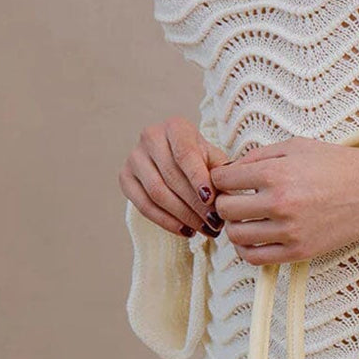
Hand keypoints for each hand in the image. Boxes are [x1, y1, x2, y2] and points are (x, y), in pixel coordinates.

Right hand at [118, 115, 231, 237]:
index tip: (211, 201)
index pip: (185, 154)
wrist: (177, 159)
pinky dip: (166, 222)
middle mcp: (150, 137)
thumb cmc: (203, 161)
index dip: (198, 179)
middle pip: (171, 177)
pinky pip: (143, 205)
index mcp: (175, 127)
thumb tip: (232, 195)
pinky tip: (186, 231)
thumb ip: (223, 174)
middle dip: (195, 205)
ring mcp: (134, 157)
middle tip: (215, 224)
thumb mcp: (216, 161)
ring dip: (183, 216)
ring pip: (157, 193)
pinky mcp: (125, 177)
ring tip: (204, 230)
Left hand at [209, 136, 358, 263]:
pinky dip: (246, 250)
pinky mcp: (300, 251)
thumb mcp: (295, 146)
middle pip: (226, 209)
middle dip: (224, 203)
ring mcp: (290, 230)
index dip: (220, 180)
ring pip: (237, 236)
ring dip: (234, 227)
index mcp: (276, 173)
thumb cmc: (336, 164)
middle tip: (233, 201)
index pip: (224, 181)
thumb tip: (229, 172)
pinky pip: (256, 258)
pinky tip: (252, 239)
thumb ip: (258, 156)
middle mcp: (280, 203)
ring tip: (243, 220)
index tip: (227, 182)